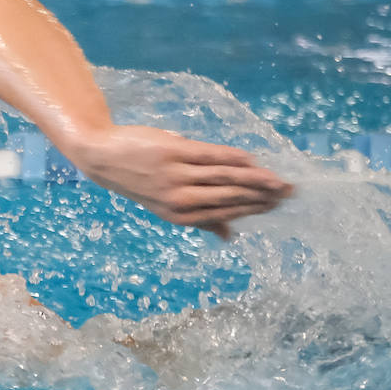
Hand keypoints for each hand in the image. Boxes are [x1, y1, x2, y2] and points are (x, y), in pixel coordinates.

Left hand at [67, 125, 293, 238]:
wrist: (102, 155)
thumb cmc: (138, 180)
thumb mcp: (165, 206)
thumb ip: (199, 218)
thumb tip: (229, 236)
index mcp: (179, 216)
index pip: (225, 213)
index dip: (253, 209)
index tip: (277, 205)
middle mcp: (179, 200)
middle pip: (229, 196)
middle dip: (262, 195)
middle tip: (288, 194)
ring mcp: (176, 176)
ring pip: (225, 178)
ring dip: (255, 178)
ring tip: (278, 180)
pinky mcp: (174, 153)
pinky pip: (212, 156)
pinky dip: (235, 158)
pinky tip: (252, 159)